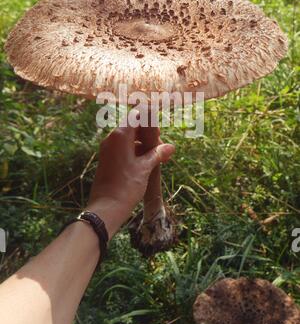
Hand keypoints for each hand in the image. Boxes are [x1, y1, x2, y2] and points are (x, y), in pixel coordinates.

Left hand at [87, 112, 174, 238]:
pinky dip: (136, 153)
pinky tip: (149, 164)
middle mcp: (111, 139)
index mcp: (120, 135)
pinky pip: (124, 150)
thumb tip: (170, 147)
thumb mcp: (145, 168)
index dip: (150, 118)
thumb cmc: (126, 186)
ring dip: (144, 146)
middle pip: (133, 128)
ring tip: (160, 158)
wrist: (106, 208)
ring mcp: (108, 150)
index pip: (136, 115)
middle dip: (149, 135)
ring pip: (129, 140)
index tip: (161, 125)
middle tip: (163, 147)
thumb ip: (157, 154)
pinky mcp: (107, 160)